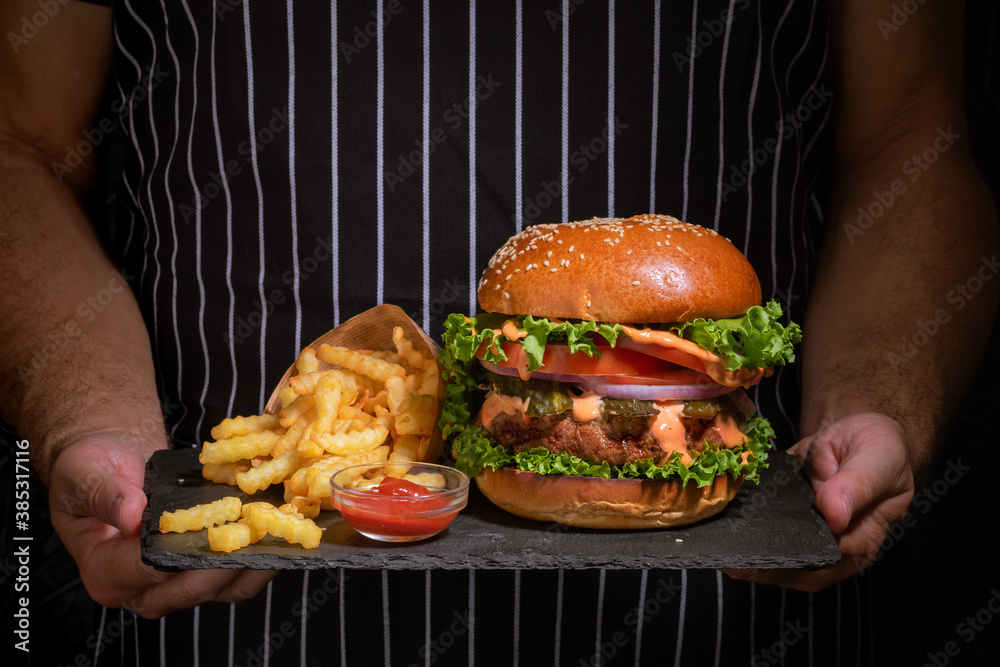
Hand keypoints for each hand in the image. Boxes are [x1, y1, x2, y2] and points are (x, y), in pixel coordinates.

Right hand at [48, 434, 275, 617]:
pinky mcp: (199, 573)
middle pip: (191, 589)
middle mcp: (140, 590)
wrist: (111, 460)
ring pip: (221, 589)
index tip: (217, 530)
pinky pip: (236, 577)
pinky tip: (278, 531)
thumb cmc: (90, 468)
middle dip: (228, 562)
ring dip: (254, 563)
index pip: (150, 570)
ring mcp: (173, 585)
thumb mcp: (86, 473)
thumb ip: (107, 495)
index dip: (184, 553)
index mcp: (105, 572)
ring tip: (277, 532)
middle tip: (258, 531)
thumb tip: (131, 516)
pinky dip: (260, 559)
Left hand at [724, 412, 914, 590]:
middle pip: (791, 567)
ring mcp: (804, 531)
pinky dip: (740, 524)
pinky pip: (761, 526)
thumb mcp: (878, 460)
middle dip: (757, 562)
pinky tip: (718, 519)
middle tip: (725, 552)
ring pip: (772, 550)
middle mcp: (829, 545)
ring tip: (715, 540)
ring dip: (743, 547)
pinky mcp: (784, 515)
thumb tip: (834, 515)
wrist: (857, 432)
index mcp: (860, 541)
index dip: (791, 563)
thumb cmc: (880, 449)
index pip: (821, 563)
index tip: (760, 554)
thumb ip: (858, 485)